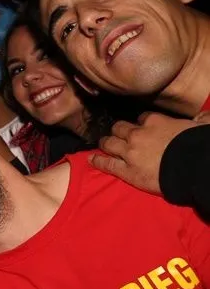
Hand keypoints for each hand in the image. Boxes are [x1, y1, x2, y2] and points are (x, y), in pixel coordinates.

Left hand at [90, 112, 204, 194]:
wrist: (192, 166)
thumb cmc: (198, 144)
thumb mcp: (201, 125)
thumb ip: (199, 119)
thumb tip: (202, 117)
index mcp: (155, 121)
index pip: (142, 118)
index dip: (142, 122)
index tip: (143, 125)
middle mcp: (137, 134)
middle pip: (120, 128)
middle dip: (119, 130)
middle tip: (117, 133)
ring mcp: (129, 153)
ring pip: (110, 143)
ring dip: (106, 142)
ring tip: (103, 143)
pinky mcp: (126, 171)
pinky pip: (107, 163)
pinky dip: (97, 160)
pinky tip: (91, 158)